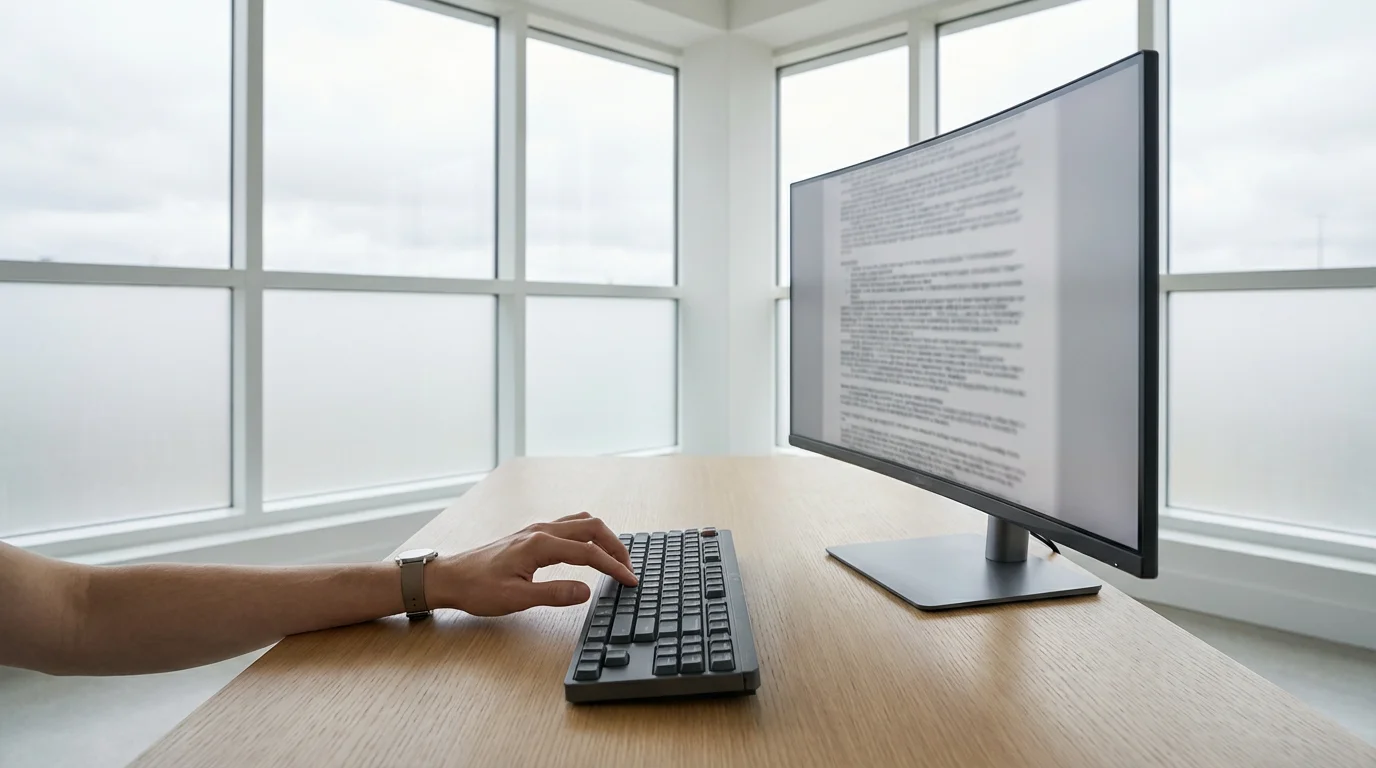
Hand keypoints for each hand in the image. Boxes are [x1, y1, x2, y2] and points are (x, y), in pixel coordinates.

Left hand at [428, 512, 636, 615]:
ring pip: (581, 522)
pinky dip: (588, 535)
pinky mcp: (531, 534)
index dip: (613, 567)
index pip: (589, 552)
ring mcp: (536, 529)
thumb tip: (586, 591)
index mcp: (540, 545)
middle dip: (615, 546)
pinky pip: (569, 525)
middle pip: (592, 528)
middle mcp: (541, 530)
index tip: (630, 581)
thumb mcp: (516, 599)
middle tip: (629, 568)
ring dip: (603, 537)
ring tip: (614, 558)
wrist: (449, 578)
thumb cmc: (477, 589)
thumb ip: (554, 594)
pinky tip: (588, 550)